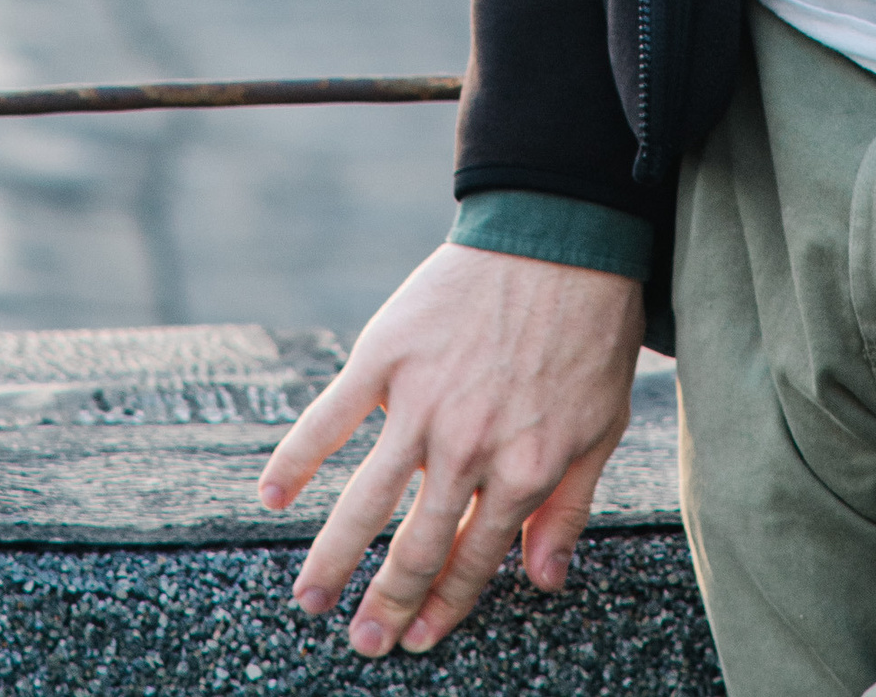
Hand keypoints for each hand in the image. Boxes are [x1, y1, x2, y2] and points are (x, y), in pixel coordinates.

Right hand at [258, 239, 645, 658]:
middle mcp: (467, 447)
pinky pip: (330, 417)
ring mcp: (421, 401)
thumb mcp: (602, 425)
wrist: (560, 231)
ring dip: (333, 558)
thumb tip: (542, 580)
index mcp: (523, 469)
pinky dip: (296, 457)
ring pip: (365, 500)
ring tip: (309, 600)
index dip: (444, 607)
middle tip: (362, 643)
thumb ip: (570, 507)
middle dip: (387, 606)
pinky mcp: (387, 354)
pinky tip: (273, 496)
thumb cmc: (590, 327)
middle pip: (415, 546)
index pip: (473, 560)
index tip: (420, 640)